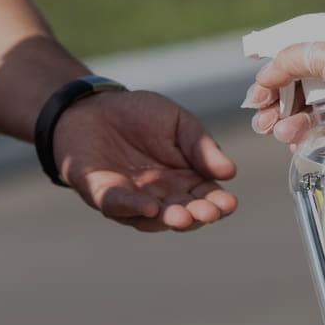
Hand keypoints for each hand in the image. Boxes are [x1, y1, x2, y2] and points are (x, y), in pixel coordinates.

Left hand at [52, 90, 236, 231]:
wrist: (94, 106)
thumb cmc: (141, 116)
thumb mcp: (180, 124)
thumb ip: (202, 147)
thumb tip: (230, 172)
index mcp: (185, 181)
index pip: (207, 198)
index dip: (219, 203)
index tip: (228, 203)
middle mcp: (161, 197)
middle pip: (184, 214)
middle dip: (197, 216)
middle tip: (208, 212)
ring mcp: (132, 199)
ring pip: (152, 218)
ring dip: (168, 219)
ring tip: (182, 216)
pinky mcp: (101, 193)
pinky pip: (116, 204)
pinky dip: (132, 206)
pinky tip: (150, 206)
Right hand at [241, 25, 324, 152]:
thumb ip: (292, 59)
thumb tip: (266, 75)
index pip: (292, 58)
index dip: (271, 78)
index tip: (256, 98)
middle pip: (296, 88)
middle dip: (275, 106)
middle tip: (263, 123)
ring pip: (307, 112)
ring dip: (288, 123)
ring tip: (282, 134)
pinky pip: (324, 131)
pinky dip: (306, 137)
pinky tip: (296, 144)